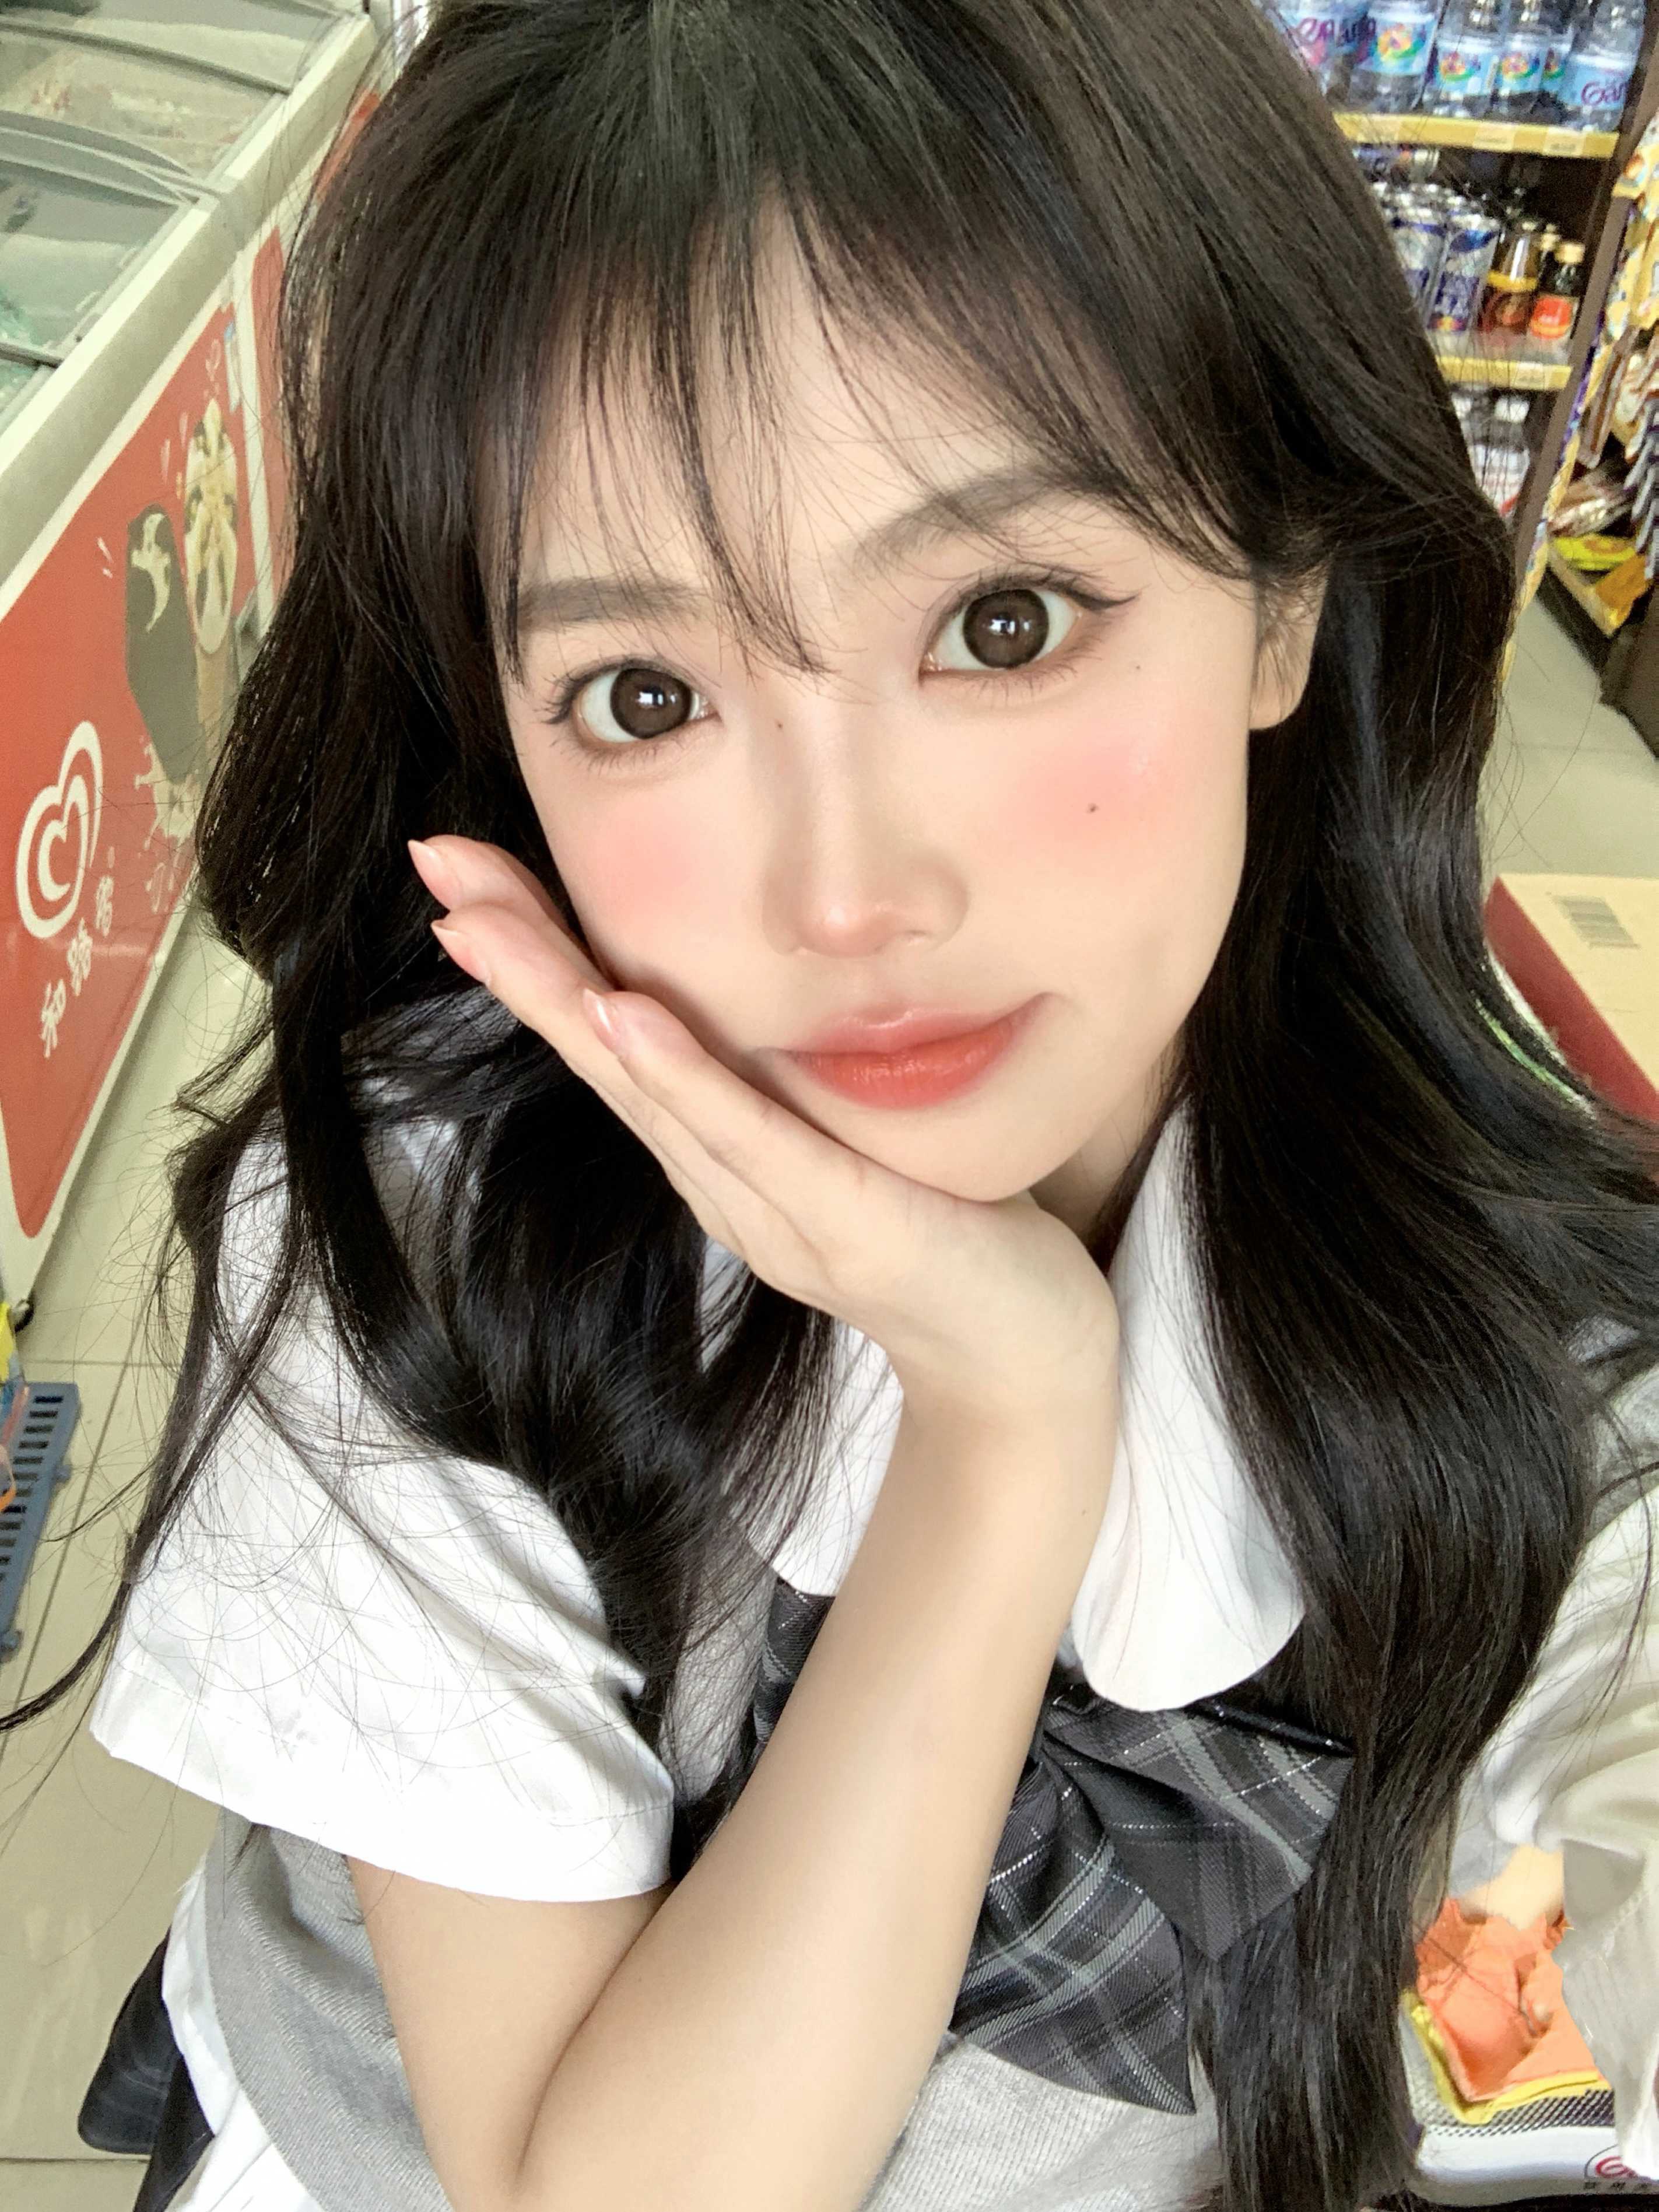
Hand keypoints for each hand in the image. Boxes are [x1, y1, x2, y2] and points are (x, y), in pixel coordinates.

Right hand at [409, 836, 1119, 1431]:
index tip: (464, 882)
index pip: (613, 1042)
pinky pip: (751, 1140)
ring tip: (488, 924)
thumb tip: (743, 997)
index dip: (536, 961)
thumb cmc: (949, 1235)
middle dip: (517, 957)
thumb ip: (788, 1087)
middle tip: (437, 863)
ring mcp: (775, 1213)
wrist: (1023, 1366)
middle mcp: (723, 1186)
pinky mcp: (844, 1227)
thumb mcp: (850, 1139)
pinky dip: (681, 1076)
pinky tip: (623, 1014)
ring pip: (649, 1092)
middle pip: (602, 1057)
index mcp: (721, 1158)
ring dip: (564, 1001)